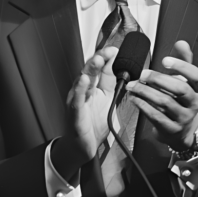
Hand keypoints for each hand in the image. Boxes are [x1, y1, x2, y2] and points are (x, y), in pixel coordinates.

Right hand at [52, 47, 118, 178]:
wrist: (83, 147)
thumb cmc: (93, 125)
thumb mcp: (107, 102)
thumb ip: (112, 86)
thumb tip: (122, 71)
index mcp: (93, 88)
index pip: (100, 69)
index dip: (107, 58)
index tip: (116, 49)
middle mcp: (84, 91)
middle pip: (91, 71)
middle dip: (100, 59)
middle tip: (109, 50)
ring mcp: (77, 100)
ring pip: (83, 81)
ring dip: (90, 69)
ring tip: (98, 59)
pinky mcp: (74, 112)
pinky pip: (76, 99)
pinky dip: (79, 89)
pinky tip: (84, 81)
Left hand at [126, 40, 197, 150]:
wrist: (178, 130)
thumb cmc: (178, 100)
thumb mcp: (183, 80)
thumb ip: (182, 61)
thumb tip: (182, 42)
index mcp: (197, 89)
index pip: (196, 76)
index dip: (182, 66)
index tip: (165, 60)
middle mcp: (193, 103)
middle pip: (180, 89)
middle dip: (159, 79)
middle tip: (143, 73)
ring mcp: (183, 117)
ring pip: (166, 102)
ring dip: (146, 91)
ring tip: (132, 85)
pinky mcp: (171, 128)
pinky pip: (156, 116)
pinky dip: (143, 105)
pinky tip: (134, 98)